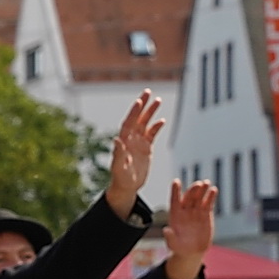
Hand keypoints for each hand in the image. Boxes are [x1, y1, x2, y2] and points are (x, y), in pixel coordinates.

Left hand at [104, 91, 165, 218]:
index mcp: (123, 142)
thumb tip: (116, 139)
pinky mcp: (146, 148)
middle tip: (148, 91)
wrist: (126, 187)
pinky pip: (151, 134)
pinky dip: (156, 127)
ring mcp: (138, 143)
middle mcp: (130, 139)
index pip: (128, 123)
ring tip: (158, 100)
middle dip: (142, 105)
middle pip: (137, 118)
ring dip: (151, 112)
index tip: (139, 101)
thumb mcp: (118, 167)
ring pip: (145, 124)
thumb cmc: (120, 179)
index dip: (134, 112)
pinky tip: (162, 120)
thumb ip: (117, 154)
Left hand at [162, 179, 216, 278]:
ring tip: (206, 183)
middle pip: (188, 197)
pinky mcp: (206, 214)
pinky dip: (210, 197)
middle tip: (198, 184)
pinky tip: (213, 190)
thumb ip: (170, 237)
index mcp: (174, 215)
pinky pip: (208, 203)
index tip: (176, 181)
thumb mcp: (173, 244)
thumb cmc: (179, 247)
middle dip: (192, 190)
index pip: (174, 200)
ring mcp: (195, 211)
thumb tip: (166, 230)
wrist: (192, 251)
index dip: (175, 191)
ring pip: (198, 198)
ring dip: (202, 190)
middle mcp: (185, 211)